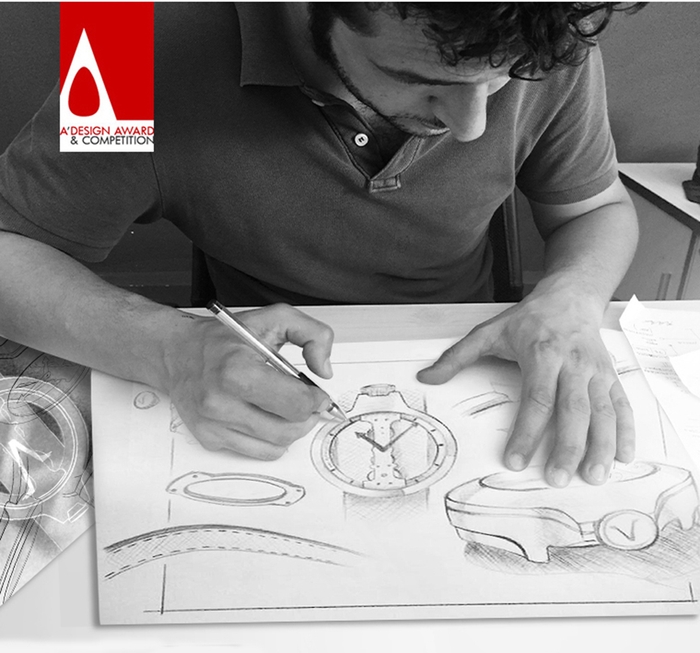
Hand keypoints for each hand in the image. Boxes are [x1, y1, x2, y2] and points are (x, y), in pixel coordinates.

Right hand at [159, 304, 333, 459]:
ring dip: (291, 429)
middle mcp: (221, 403)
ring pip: (276, 446)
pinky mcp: (210, 439)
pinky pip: (257, 452)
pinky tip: (266, 416)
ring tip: (285, 407)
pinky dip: (271, 439)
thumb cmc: (223, 338)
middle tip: (305, 401)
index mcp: (237, 372)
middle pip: (288, 431)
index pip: (295, 404)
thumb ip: (312, 334)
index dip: (316, 399)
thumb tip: (324, 368)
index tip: (317, 393)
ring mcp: (214, 425)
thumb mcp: (274, 318)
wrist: (177, 353)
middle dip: (306, 417)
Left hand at [416, 290, 634, 486]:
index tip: (514, 460)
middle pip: (573, 409)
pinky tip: (623, 457)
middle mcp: (573, 364)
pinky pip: (623, 406)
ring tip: (592, 477)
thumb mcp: (489, 331)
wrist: (570, 296)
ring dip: (601, 446)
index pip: (537, 398)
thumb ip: (457, 357)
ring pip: (603, 411)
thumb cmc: (529, 319)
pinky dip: (626, 432)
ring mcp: (596, 371)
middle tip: (556, 478)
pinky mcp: (610, 376)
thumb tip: (427, 378)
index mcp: (542, 354)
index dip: (527, 432)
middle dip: (567, 447)